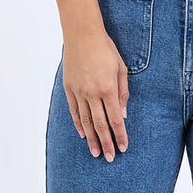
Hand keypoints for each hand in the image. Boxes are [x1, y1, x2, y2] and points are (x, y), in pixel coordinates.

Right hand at [62, 30, 129, 161]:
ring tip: (95, 153)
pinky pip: (74, 111)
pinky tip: (83, 134)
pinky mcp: (69, 88)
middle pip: (100, 125)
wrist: (81, 35)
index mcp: (108, 89)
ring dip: (91, 139)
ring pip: (85, 121)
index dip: (120, 135)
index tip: (123, 147)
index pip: (115, 119)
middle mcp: (92, 93)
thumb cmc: (105, 49)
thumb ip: (123, 92)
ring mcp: (78, 92)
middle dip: (106, 143)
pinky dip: (78, 124)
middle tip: (110, 157)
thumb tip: (122, 114)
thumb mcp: (121, 68)